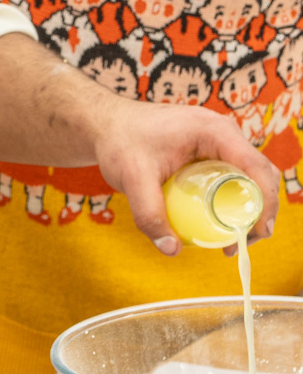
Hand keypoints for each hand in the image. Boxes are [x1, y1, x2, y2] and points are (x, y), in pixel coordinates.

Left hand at [92, 96, 279, 255]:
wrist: (107, 125)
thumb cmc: (119, 140)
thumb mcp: (132, 177)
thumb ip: (149, 213)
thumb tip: (171, 249)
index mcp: (213, 131)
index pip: (255, 166)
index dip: (265, 200)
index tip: (259, 230)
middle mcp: (222, 134)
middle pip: (258, 175)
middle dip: (258, 211)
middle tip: (242, 243)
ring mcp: (217, 143)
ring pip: (248, 178)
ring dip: (247, 209)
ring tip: (230, 241)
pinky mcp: (209, 153)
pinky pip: (231, 178)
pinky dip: (231, 202)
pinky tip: (218, 226)